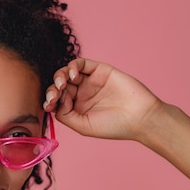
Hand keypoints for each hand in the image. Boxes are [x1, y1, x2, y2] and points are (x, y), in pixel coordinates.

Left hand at [43, 58, 164, 140]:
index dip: (49, 100)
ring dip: (59, 76)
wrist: (140, 117)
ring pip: (67, 73)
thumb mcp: (84, 126)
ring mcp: (90, 82)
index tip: (48, 105)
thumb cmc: (114, 126)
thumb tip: (56, 100)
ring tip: (62, 84)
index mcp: (76, 109)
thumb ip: (65, 115)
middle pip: (59, 86)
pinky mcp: (99, 70)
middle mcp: (81, 94)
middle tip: (53, 96)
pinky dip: (72, 66)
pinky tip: (72, 76)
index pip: (56, 100)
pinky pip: (81, 63)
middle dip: (52, 90)